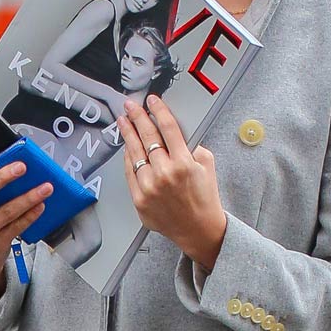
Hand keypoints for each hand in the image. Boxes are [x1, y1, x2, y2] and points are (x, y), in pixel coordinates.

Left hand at [119, 95, 226, 272]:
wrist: (199, 229)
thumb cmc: (204, 198)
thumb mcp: (207, 166)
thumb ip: (192, 146)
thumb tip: (174, 133)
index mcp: (184, 163)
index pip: (167, 128)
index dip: (158, 110)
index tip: (152, 101)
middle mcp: (165, 174)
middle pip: (147, 137)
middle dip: (137, 117)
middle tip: (130, 106)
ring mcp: (149, 188)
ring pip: (134, 153)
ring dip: (127, 134)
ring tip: (123, 122)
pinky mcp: (139, 200)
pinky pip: (129, 173)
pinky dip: (127, 158)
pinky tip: (127, 147)